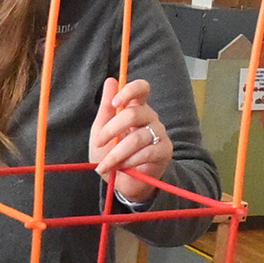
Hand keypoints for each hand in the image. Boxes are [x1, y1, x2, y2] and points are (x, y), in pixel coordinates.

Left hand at [90, 78, 172, 203]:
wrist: (123, 182)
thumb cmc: (112, 153)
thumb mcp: (102, 131)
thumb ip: (106, 108)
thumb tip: (110, 80)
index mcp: (136, 108)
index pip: (142, 88)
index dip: (130, 91)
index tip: (115, 102)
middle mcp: (150, 117)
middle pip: (135, 113)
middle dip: (112, 129)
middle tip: (99, 143)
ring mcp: (159, 133)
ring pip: (138, 137)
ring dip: (117, 153)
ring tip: (106, 165)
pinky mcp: (164, 150)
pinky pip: (147, 152)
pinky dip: (130, 161)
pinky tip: (122, 168)